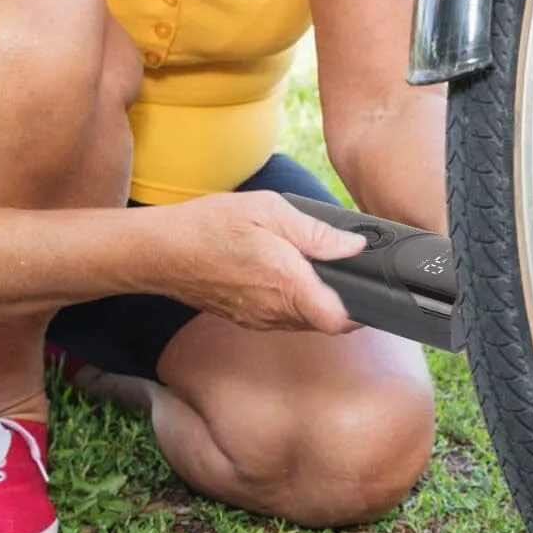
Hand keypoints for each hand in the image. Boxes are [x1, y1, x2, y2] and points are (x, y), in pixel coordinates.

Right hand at [162, 190, 367, 333]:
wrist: (160, 251)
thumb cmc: (211, 225)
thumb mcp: (270, 211)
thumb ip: (316, 233)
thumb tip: (354, 246)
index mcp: (287, 284)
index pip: (339, 321)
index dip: (363, 312)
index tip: (372, 292)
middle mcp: (274, 310)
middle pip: (325, 321)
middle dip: (343, 300)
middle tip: (348, 269)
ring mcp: (258, 319)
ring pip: (304, 321)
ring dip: (317, 301)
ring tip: (318, 267)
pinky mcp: (245, 318)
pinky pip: (282, 317)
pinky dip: (294, 301)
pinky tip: (288, 273)